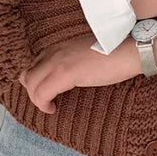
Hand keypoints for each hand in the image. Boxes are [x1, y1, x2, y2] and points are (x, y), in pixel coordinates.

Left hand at [18, 34, 140, 113]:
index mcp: (59, 47)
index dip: (35, 82)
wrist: (130, 49)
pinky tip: (53, 109)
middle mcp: (54, 51)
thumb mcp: (85, 55)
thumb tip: (68, 77)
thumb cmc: (115, 54)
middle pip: (27, 74)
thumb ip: (72, 62)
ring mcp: (58, 61)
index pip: (33, 64)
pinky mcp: (65, 73)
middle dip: (32, 92)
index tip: (45, 93)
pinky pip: (41, 93)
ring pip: (31, 84)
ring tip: (49, 106)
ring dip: (37, 99)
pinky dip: (43, 104)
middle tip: (46, 102)